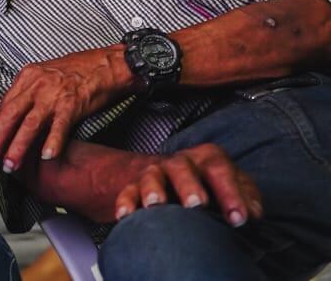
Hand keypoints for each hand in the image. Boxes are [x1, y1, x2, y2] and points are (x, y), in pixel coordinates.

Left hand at [0, 47, 128, 171]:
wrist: (106, 64)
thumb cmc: (78, 70)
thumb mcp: (44, 75)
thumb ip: (29, 92)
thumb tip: (14, 114)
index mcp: (28, 76)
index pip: (5, 104)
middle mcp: (37, 84)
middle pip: (10, 114)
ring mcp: (54, 95)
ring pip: (30, 124)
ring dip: (18, 146)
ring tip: (12, 164)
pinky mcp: (72, 104)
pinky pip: (60, 126)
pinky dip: (52, 142)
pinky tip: (46, 156)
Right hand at [114, 143, 261, 226]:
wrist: (168, 174)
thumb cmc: (207, 183)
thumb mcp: (230, 184)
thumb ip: (245, 196)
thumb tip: (254, 213)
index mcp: (207, 159)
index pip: (220, 169)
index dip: (231, 193)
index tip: (239, 219)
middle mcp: (180, 162)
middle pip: (182, 167)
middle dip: (189, 185)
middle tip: (197, 204)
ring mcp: (155, 173)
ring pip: (152, 176)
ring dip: (153, 189)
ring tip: (155, 204)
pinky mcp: (134, 185)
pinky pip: (127, 191)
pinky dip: (126, 202)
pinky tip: (125, 216)